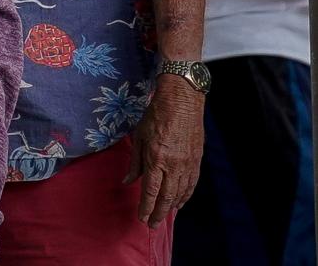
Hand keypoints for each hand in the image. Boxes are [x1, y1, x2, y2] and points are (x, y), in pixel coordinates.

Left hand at [125, 75, 204, 226]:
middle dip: (159, 213)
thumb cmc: (156, 116)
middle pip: (168, 197)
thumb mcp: (139, 137)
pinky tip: (180, 201)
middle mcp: (174, 165)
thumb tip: (128, 181)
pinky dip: (186, 195)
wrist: (182, 102)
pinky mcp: (197, 160)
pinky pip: (192, 184)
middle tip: (152, 224)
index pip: (151, 190)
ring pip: (181, 192)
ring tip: (164, 215)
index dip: (146, 207)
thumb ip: (135, 162)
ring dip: (173, 207)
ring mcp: (188, 164)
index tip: (141, 218)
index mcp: (157, 158)